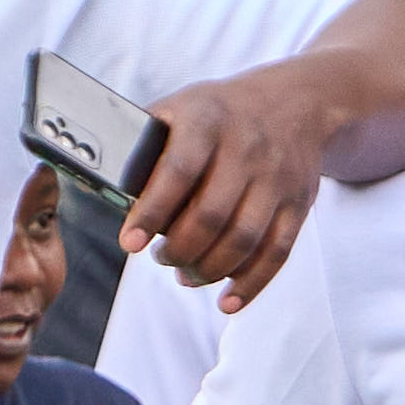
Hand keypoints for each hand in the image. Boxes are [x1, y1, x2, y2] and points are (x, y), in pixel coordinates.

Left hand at [120, 62, 338, 307]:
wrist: (295, 104)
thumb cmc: (219, 114)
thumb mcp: (179, 108)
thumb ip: (146, 142)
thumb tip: (106, 184)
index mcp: (207, 121)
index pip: (178, 171)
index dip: (152, 212)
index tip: (130, 243)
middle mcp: (247, 148)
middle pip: (213, 215)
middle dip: (180, 250)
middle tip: (162, 258)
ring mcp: (277, 179)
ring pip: (244, 240)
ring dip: (209, 269)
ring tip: (186, 275)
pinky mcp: (298, 204)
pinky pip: (277, 253)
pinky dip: (251, 284)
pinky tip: (227, 300)